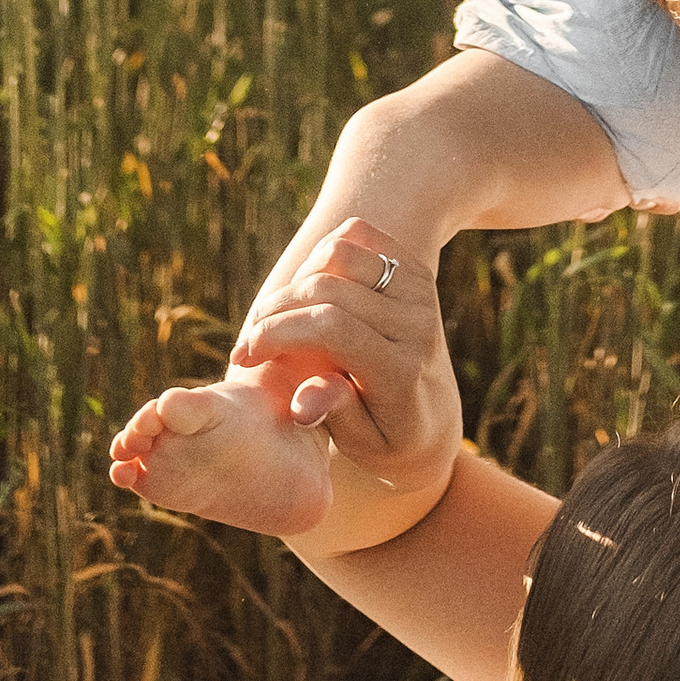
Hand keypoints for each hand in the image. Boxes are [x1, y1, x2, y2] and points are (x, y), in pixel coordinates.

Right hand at [240, 223, 464, 506]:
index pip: (331, 327)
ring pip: (339, 251)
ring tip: (280, 318)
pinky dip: (323, 254)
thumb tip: (301, 402)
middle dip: (274, 311)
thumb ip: (334, 415)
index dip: (277, 333)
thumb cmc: (388, 439)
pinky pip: (357, 236)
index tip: (245, 357)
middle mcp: (417, 323)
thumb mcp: (362, 444)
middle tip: (251, 342)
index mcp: (402, 369)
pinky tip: (309, 292)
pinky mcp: (415, 270)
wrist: (435, 419)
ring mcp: (419, 290)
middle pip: (327, 288)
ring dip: (296, 280)